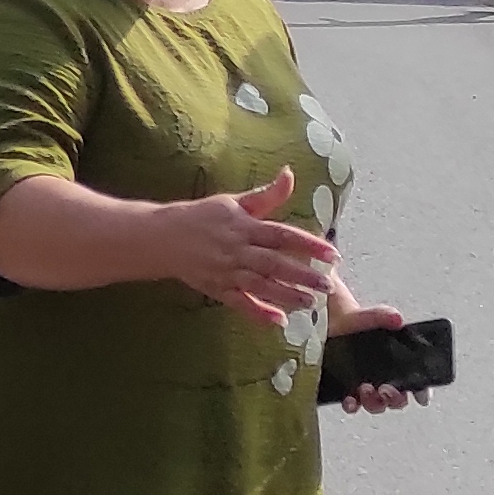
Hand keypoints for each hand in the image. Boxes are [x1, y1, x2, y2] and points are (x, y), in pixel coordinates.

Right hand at [151, 167, 337, 325]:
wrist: (160, 237)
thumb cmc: (201, 217)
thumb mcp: (233, 202)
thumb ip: (266, 194)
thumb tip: (290, 173)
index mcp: (244, 227)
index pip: (282, 235)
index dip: (309, 245)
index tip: (332, 255)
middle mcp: (237, 250)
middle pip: (274, 263)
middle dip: (302, 275)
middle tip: (328, 285)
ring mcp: (226, 271)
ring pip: (260, 285)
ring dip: (286, 295)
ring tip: (310, 303)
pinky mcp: (216, 288)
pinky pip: (239, 302)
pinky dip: (258, 312)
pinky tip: (278, 320)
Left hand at [326, 292, 424, 414]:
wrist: (326, 322)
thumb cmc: (353, 321)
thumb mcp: (369, 316)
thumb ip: (382, 316)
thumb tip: (396, 318)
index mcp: (398, 362)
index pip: (417, 382)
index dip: (422, 392)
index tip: (419, 396)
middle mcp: (384, 377)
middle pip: (398, 399)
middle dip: (395, 398)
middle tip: (386, 389)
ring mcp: (366, 385)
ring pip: (377, 404)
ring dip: (374, 402)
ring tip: (365, 389)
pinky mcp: (346, 389)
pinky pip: (353, 404)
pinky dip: (352, 406)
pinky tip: (350, 400)